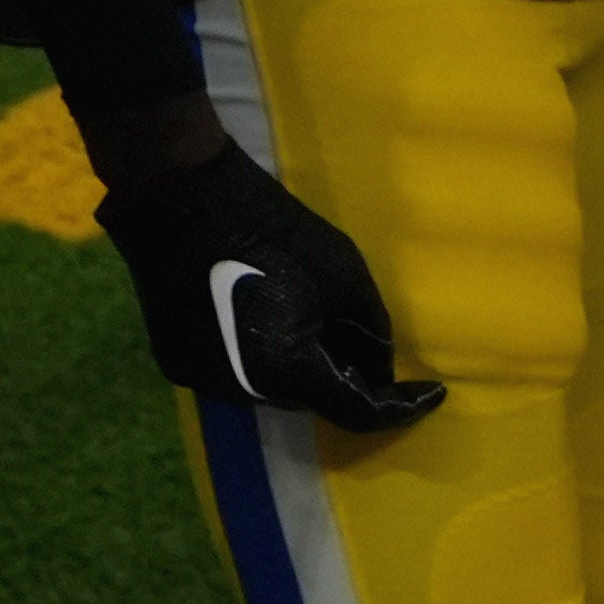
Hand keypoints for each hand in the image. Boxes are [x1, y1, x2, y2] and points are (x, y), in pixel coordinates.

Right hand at [93, 143, 445, 429]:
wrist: (176, 191)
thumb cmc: (269, 226)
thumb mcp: (343, 272)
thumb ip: (371, 332)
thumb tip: (375, 369)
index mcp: (285, 370)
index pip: (356, 413)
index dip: (399, 407)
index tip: (429, 393)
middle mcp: (242, 390)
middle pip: (309, 400)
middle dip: (338, 375)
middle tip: (352, 337)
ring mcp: (201, 379)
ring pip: (270, 387)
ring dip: (294, 366)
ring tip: (301, 319)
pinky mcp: (174, 362)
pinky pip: (233, 372)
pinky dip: (255, 355)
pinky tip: (256, 315)